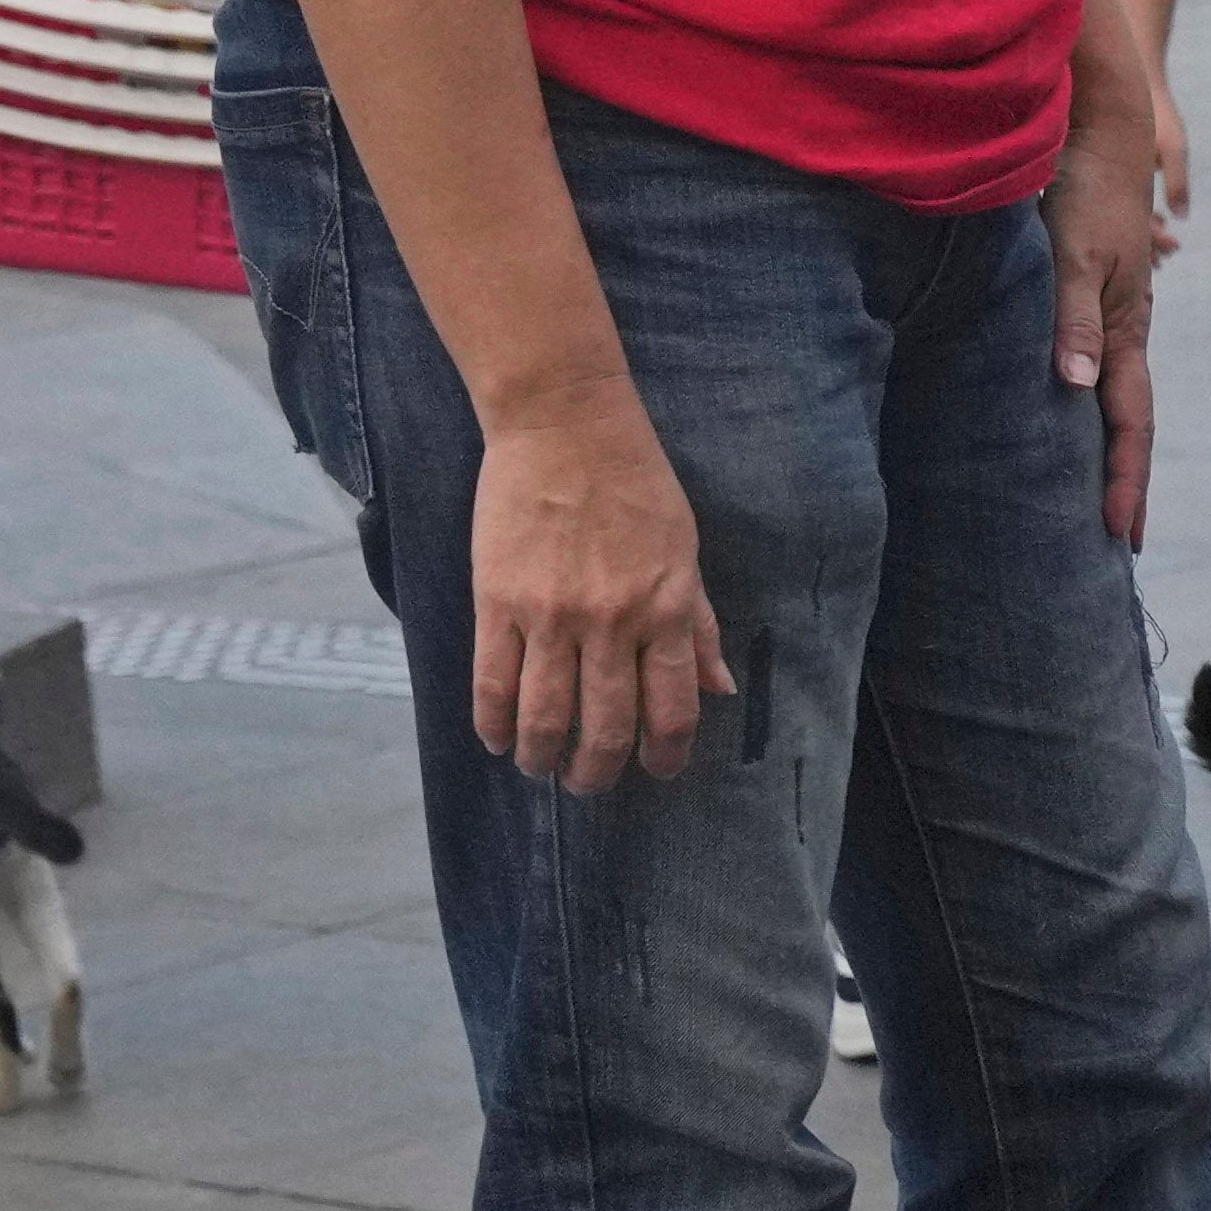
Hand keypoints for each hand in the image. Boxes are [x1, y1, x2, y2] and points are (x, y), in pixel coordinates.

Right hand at [467, 382, 731, 794]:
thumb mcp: (684, 551)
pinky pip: (493, 682)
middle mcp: (611, 622)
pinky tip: (498, 740)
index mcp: (664, 610)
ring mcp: (551, 616)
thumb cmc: (635, 483)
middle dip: (597, 771)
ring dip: (542, 758)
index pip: (671, 710)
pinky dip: (494, 724)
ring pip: (544, 717)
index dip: (663, 756)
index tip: (655, 773)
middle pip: (605, 726)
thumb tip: (718, 689)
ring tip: (541, 768)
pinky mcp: (498, 602)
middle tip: (588, 784)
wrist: (565, 426)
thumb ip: (698, 624)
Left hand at [1055, 43, 1176, 548]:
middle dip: (1124, 482)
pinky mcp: (1084, 299)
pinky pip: (1086, 369)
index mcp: (1128, 332)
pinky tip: (1061, 419)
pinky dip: (1081, 409)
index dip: (1126, 481)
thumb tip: (1078, 389)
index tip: (1121, 536)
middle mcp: (1122, 334)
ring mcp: (1106, 317)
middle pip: (1128, 422)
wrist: (1098, 130)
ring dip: (1104, 450)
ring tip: (1090, 496)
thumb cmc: (1085, 191)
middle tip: (1118, 540)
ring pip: (1107, 399)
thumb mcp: (1075, 256)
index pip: (1132, 424)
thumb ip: (1073, 320)